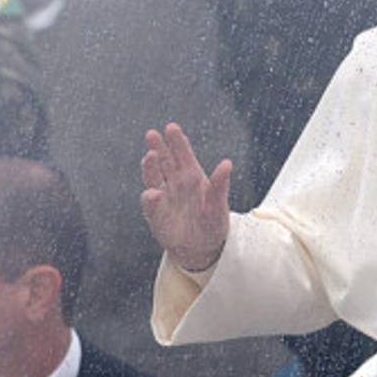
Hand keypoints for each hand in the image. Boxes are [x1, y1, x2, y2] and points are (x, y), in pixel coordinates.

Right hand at [140, 123, 231, 271]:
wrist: (200, 249)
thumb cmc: (212, 224)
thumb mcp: (219, 205)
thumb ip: (219, 185)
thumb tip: (227, 163)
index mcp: (192, 176)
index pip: (182, 154)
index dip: (176, 141)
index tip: (171, 127)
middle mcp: (175, 182)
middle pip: (164, 160)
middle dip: (158, 146)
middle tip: (152, 134)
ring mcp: (163, 196)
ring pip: (152, 176)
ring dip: (149, 166)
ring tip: (150, 156)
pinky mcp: (155, 213)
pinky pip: (150, 202)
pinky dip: (150, 197)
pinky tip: (153, 193)